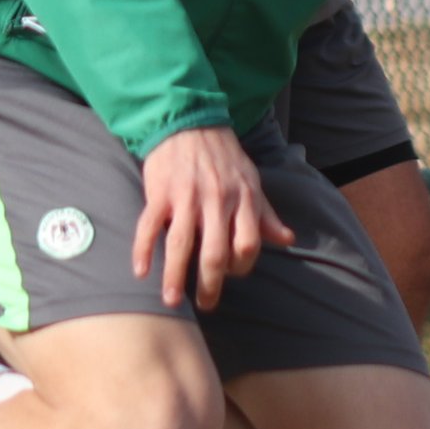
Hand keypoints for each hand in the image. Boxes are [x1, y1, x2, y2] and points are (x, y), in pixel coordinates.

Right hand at [133, 124, 293, 312]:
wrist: (190, 123)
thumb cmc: (225, 158)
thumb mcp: (252, 182)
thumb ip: (266, 215)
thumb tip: (288, 240)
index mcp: (243, 200)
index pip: (248, 244)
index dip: (243, 265)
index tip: (232, 276)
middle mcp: (216, 202)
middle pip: (215, 252)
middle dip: (211, 284)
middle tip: (206, 305)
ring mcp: (186, 198)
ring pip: (181, 245)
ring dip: (175, 277)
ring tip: (171, 302)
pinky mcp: (160, 192)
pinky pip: (150, 226)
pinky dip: (144, 250)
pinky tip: (141, 272)